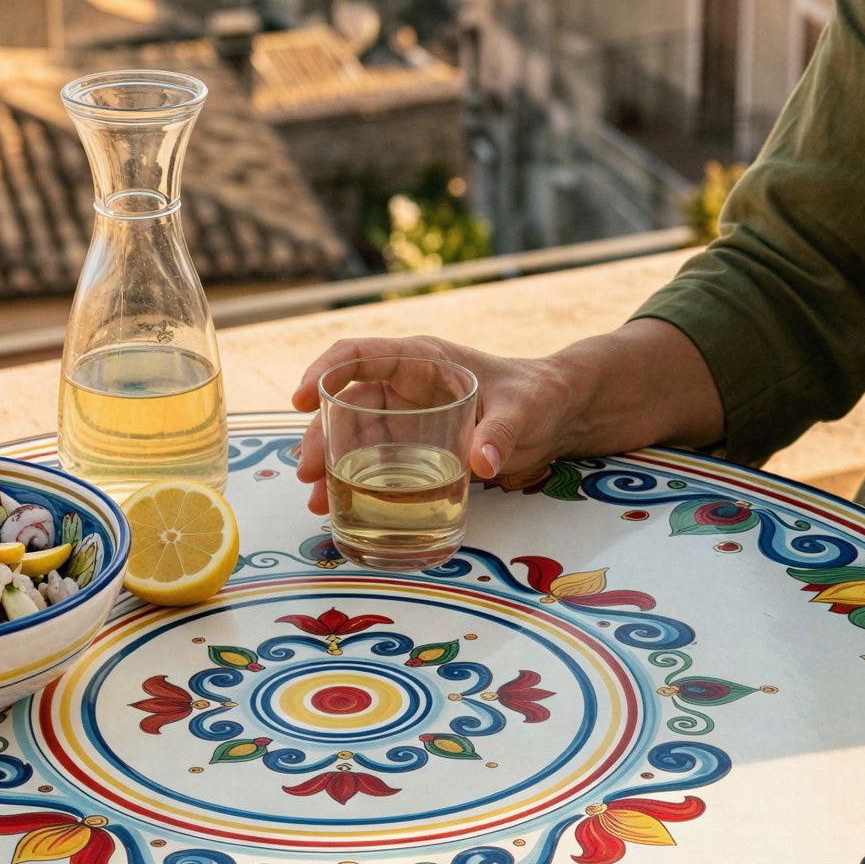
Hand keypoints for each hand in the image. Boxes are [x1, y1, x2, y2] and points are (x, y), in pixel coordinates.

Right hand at [289, 321, 723, 516]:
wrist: (563, 414)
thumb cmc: (541, 396)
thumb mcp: (525, 410)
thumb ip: (502, 432)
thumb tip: (482, 462)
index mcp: (421, 360)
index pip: (358, 355)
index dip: (323, 372)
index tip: (301, 400)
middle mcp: (405, 385)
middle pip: (346, 404)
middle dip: (322, 436)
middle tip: (310, 473)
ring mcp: (408, 416)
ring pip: (354, 435)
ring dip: (332, 465)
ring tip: (317, 501)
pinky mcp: (416, 446)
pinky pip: (375, 460)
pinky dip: (354, 482)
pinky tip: (339, 508)